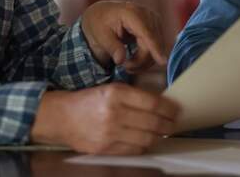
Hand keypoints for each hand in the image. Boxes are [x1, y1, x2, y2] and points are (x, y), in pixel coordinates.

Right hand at [30, 84, 180, 153]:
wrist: (62, 117)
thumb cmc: (89, 101)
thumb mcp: (112, 89)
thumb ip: (135, 96)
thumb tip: (162, 104)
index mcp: (116, 94)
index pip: (153, 103)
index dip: (169, 108)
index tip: (176, 110)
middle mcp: (114, 113)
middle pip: (153, 122)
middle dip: (168, 124)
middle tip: (173, 123)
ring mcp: (109, 133)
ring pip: (146, 139)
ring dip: (158, 136)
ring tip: (162, 132)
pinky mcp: (105, 149)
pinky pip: (133, 150)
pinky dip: (144, 146)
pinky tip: (146, 140)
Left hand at [81, 1, 165, 72]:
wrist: (103, 13)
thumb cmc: (100, 23)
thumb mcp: (100, 36)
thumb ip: (112, 47)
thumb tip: (120, 60)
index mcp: (132, 13)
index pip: (147, 33)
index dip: (155, 48)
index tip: (162, 61)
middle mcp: (147, 14)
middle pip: (152, 44)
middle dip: (140, 60)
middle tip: (124, 67)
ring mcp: (154, 20)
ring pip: (157, 47)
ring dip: (143, 60)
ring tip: (127, 63)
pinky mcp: (156, 27)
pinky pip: (157, 46)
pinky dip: (147, 57)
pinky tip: (134, 58)